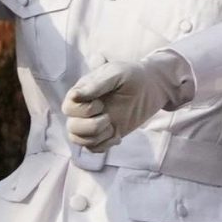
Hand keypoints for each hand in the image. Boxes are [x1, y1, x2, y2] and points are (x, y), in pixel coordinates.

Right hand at [63, 51, 192, 150]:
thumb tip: (74, 96)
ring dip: (97, 137)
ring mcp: (94, 122)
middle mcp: (84, 109)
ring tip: (112, 127)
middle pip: (71, 127)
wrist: (153, 86)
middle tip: (108, 117)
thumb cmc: (132, 75)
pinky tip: (117, 135)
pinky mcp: (106, 133)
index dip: (83, 111)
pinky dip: (104, 145)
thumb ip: (96, 85)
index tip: (100, 103)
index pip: (68, 109)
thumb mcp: (116, 74)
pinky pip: (94, 148)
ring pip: (79, 140)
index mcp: (82, 93)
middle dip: (91, 126)